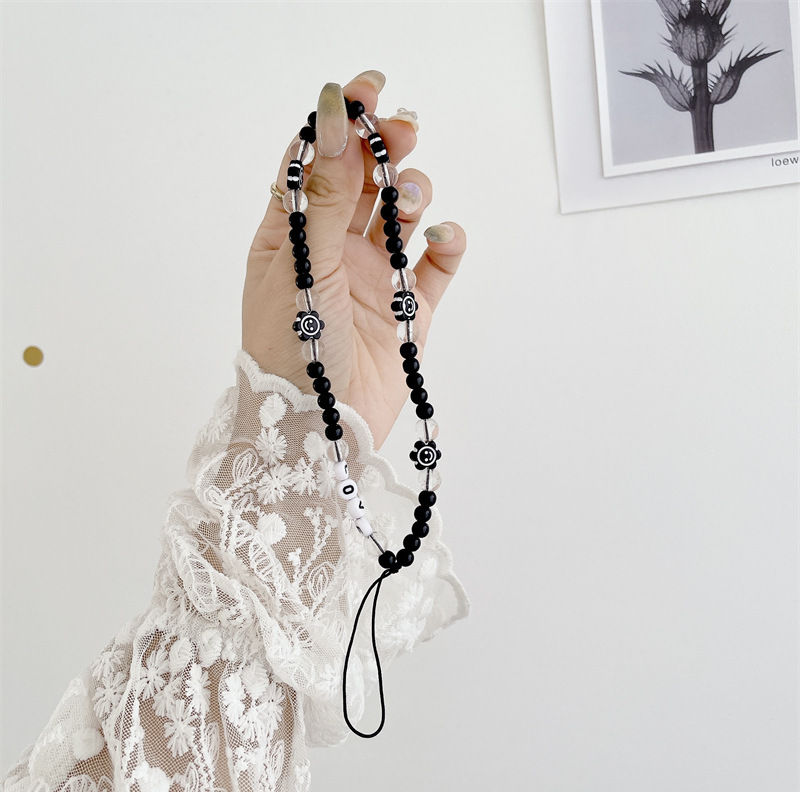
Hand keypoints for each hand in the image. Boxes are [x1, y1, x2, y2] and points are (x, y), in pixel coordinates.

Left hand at [242, 71, 465, 450]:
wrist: (318, 429)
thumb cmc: (291, 351)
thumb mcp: (302, 264)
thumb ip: (323, 194)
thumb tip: (332, 120)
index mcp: (292, 235)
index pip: (314, 162)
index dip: (339, 123)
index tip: (365, 92)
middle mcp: (333, 251)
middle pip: (364, 182)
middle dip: (384, 150)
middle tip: (404, 131)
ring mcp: (373, 280)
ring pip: (401, 216)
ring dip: (413, 195)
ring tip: (412, 204)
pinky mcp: (408, 312)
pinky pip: (435, 267)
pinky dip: (446, 245)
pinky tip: (442, 238)